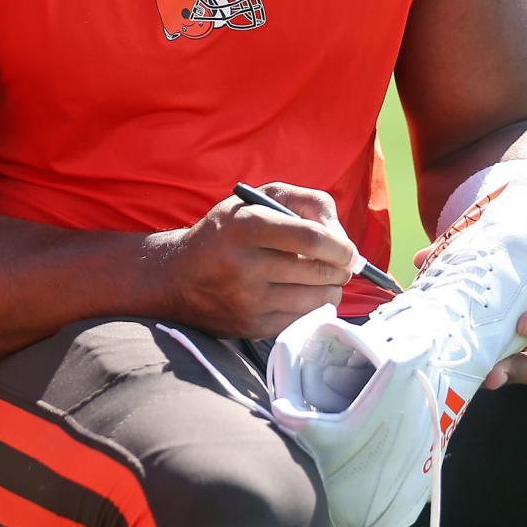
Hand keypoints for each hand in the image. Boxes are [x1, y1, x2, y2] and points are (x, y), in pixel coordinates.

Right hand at [162, 182, 358, 339]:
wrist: (178, 276)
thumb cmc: (229, 231)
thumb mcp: (261, 199)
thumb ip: (307, 203)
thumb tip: (341, 237)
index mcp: (245, 226)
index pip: (310, 238)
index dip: (340, 246)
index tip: (348, 250)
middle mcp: (244, 265)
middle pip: (319, 272)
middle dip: (340, 268)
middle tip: (340, 263)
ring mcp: (247, 301)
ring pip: (316, 300)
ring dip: (330, 289)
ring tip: (320, 277)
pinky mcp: (251, 327)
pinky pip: (302, 319)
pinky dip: (311, 307)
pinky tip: (300, 293)